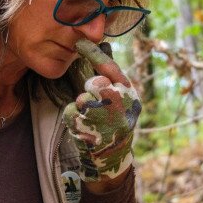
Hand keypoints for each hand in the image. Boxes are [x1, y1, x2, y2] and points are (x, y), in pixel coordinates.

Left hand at [64, 39, 141, 182]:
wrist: (112, 159)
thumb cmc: (114, 125)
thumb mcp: (122, 102)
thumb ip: (113, 81)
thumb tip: (103, 49)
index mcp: (130, 95)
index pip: (111, 69)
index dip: (93, 54)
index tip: (79, 43)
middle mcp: (123, 107)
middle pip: (94, 85)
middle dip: (90, 93)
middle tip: (94, 104)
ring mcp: (107, 120)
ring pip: (82, 100)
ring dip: (82, 109)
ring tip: (91, 121)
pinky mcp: (91, 132)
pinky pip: (72, 114)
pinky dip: (73, 120)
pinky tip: (84, 130)